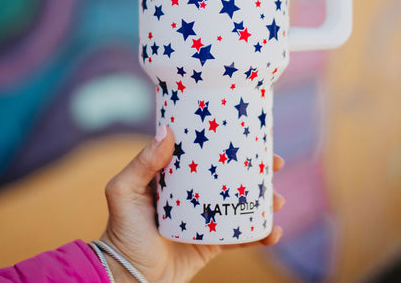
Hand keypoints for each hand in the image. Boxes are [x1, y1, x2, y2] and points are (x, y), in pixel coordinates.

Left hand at [100, 127, 284, 282]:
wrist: (128, 276)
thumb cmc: (121, 230)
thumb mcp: (124, 191)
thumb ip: (143, 163)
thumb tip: (168, 131)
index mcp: (177, 175)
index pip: (206, 152)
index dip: (229, 142)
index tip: (252, 134)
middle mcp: (194, 193)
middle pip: (231, 175)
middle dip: (257, 169)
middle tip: (276, 164)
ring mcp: (206, 217)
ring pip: (241, 203)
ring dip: (264, 200)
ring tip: (278, 200)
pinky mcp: (212, 243)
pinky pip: (240, 236)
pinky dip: (259, 234)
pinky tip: (273, 232)